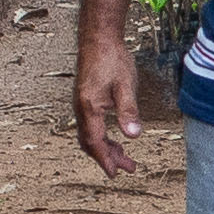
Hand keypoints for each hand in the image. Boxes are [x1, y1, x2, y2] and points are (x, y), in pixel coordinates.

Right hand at [75, 40, 141, 176]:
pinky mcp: (85, 100)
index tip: (115, 173)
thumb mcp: (126, 85)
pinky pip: (91, 126)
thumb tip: (133, 136)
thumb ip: (129, 111)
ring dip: (106, 148)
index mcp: (89, 108)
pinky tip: (116, 138)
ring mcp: (81, 104)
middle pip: (91, 142)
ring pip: (90, 135)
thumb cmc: (112, 59)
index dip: (105, 159)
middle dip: (108, 158)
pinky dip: (102, 137)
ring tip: (126, 158)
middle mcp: (81, 108)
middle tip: (128, 168)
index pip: (95, 141)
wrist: (98, 39)